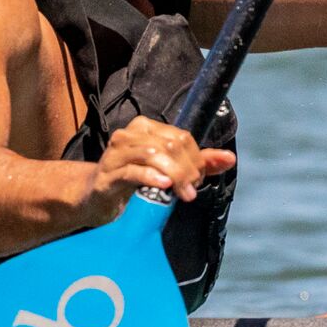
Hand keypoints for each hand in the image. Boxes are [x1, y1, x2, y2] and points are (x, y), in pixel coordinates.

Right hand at [82, 116, 235, 222]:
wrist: (96, 198)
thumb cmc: (134, 182)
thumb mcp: (169, 170)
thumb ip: (199, 163)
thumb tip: (229, 159)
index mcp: (146, 127)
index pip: (182, 137)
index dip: (196, 159)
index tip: (198, 180)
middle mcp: (130, 134)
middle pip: (171, 146)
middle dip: (188, 170)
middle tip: (191, 190)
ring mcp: (116, 152)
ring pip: (155, 155)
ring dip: (175, 176)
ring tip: (183, 193)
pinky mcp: (108, 173)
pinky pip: (133, 170)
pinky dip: (152, 177)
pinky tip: (164, 185)